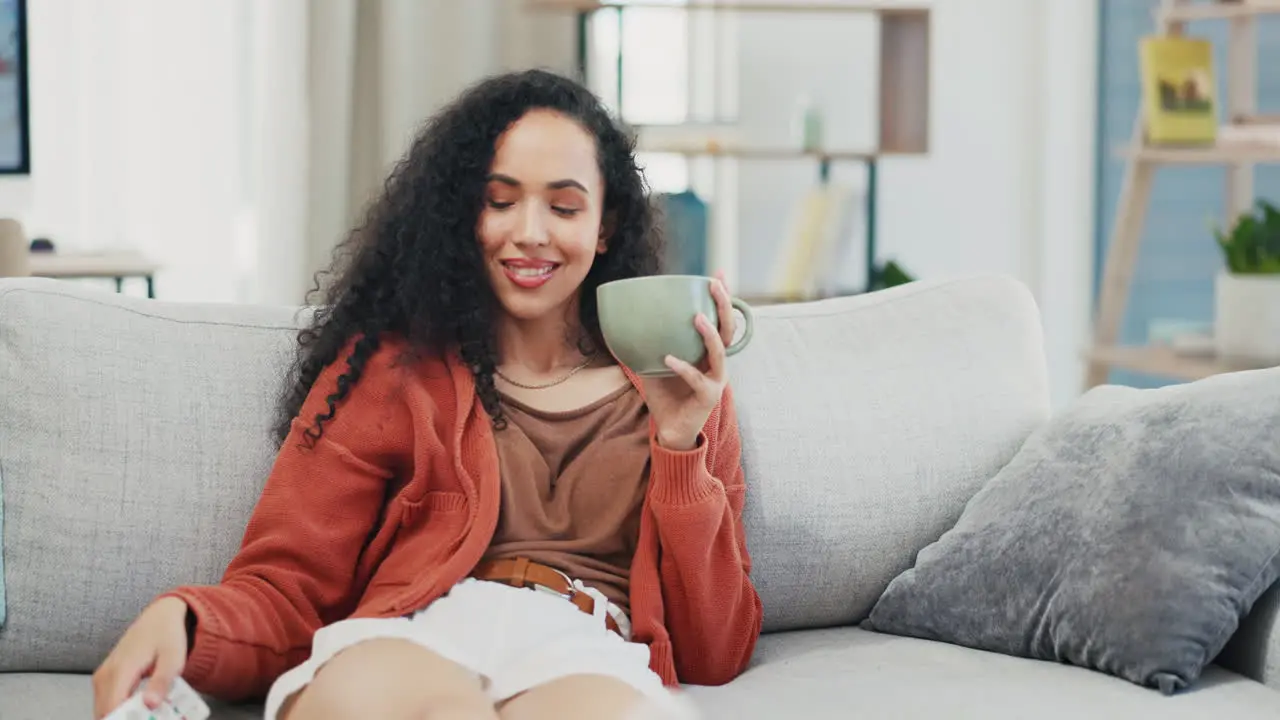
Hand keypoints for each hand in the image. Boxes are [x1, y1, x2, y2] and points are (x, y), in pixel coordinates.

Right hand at [92, 596, 190, 718]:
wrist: (160, 617)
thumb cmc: (167, 636)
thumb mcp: (173, 659)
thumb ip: (161, 682)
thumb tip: (150, 704)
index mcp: (121, 670)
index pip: (111, 708)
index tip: (142, 719)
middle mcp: (105, 675)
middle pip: (104, 713)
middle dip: (124, 719)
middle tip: (148, 716)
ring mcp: (102, 676)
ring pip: (103, 710)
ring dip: (121, 716)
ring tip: (146, 713)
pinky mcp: (104, 678)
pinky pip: (105, 702)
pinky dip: (119, 710)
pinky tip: (138, 709)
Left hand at [642, 271, 736, 450]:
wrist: (670, 429)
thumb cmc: (665, 395)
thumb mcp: (655, 363)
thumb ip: (650, 344)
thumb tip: (623, 320)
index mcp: (708, 353)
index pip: (720, 321)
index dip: (723, 299)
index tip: (719, 274)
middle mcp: (717, 363)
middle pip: (728, 330)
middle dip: (723, 306)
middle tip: (714, 285)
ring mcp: (716, 380)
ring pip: (720, 353)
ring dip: (710, 334)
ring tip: (696, 318)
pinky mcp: (708, 397)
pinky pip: (697, 379)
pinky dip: (683, 368)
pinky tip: (669, 358)